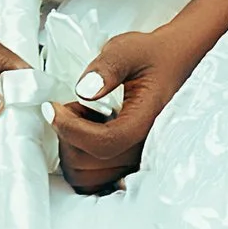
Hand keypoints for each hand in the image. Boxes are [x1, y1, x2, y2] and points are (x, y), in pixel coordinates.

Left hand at [49, 0, 227, 194]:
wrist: (175, 61)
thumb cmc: (152, 55)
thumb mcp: (128, 49)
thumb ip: (108, 67)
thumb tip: (84, 90)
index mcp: (145, 123)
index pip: (103, 143)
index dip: (70, 128)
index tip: (53, 106)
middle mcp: (143, 149)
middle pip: (89, 164)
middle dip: (67, 135)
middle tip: (68, 107)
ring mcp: (136, 159)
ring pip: (88, 177)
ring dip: (72, 149)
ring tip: (79, 119)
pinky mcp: (128, 162)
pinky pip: (95, 178)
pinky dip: (80, 161)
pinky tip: (84, 133)